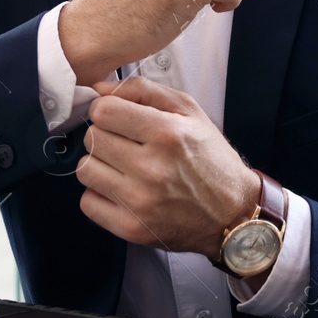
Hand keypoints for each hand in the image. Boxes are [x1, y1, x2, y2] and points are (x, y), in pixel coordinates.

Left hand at [77, 76, 259, 260]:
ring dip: (99, 165)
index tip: (118, 118)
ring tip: (122, 167)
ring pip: (85, 170)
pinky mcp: (132, 228)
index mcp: (167, 134)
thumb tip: (99, 89)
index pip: (103, 111)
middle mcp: (152, 168)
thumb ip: (144, 90)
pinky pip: (88, 203)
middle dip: (104, 136)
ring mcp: (140, 201)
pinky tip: (120, 190)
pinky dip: (99, 195)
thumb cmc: (210, 160)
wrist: (232, 214)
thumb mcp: (190, 112)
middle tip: (124, 143)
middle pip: (91, 139)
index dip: (106, 110)